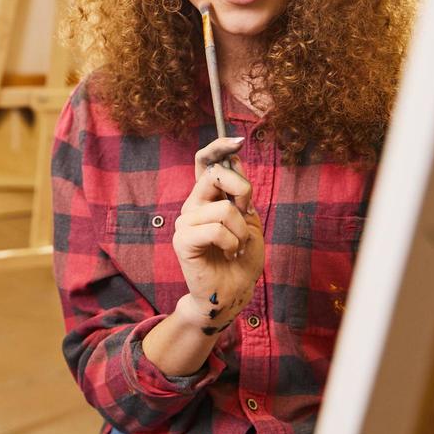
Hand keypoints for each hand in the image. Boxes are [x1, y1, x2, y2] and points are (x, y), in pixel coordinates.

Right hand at [171, 136, 264, 335]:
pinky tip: (228, 255)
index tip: (238, 141)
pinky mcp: (183, 241)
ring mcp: (185, 223)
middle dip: (242, 191)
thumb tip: (233, 161)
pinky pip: (217, 230)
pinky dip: (233, 244)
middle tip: (247, 214)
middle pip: (214, 174)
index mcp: (207, 198)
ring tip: (237, 247)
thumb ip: (240, 194)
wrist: (233, 292)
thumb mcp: (250, 221)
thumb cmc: (241, 259)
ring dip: (242, 231)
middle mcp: (192, 206)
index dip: (218, 146)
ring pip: (224, 209)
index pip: (204, 162)